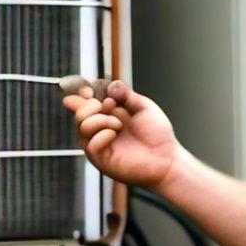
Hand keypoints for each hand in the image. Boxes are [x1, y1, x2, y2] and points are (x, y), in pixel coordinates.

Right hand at [59, 76, 179, 189]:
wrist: (168, 159)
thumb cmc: (157, 135)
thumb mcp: (143, 107)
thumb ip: (126, 94)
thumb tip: (109, 86)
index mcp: (108, 114)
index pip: (85, 100)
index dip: (82, 92)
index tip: (89, 90)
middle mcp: (100, 129)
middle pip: (78, 112)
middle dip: (88, 105)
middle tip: (110, 105)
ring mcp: (99, 145)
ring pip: (81, 126)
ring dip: (100, 119)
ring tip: (119, 124)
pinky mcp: (101, 160)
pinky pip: (90, 145)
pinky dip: (102, 135)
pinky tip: (115, 134)